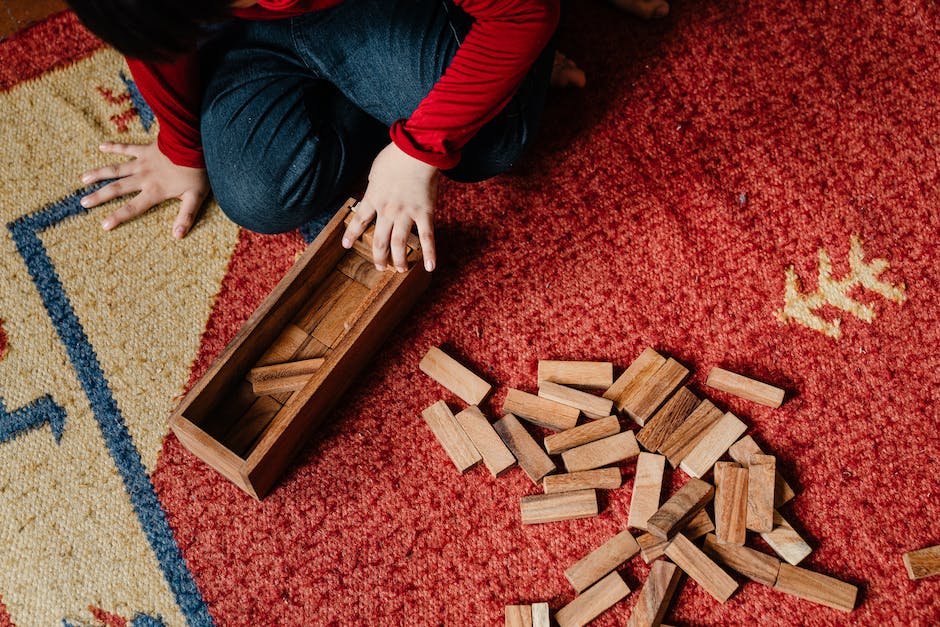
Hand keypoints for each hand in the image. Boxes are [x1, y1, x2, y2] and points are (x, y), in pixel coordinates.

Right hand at [80, 142, 209, 237]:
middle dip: (99, 196)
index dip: (118, 217)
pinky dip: (113, 146)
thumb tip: (177, 236)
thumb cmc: (196, 172)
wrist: (193, 144)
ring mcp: (142, 162)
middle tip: (83, 202)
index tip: (103, 225)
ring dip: (99, 174)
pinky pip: (126, 148)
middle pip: (117, 189)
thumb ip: (186, 216)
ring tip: (83, 179)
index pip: (133, 208)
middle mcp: (143, 178)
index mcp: (154, 191)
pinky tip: (101, 146)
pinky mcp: (145, 149)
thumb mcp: (195, 197)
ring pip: (115, 169)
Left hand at [342, 142, 437, 272]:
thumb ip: (375, 184)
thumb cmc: (396, 156)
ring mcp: (406, 213)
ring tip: (400, 269)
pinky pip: (427, 237)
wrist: (416, 151)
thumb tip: (373, 188)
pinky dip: (429, 253)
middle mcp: (388, 210)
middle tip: (380, 267)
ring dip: (399, 259)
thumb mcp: (376, 170)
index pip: (360, 220)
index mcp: (374, 198)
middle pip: (380, 240)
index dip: (352, 234)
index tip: (346, 245)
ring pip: (399, 243)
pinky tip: (430, 267)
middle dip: (379, 257)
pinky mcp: (425, 213)